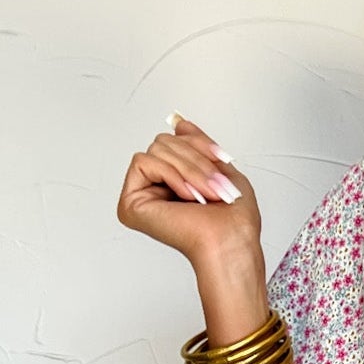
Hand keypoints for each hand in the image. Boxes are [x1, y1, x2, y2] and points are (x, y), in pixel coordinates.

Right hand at [115, 112, 260, 269]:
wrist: (231, 241)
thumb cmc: (233, 218)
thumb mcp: (219, 167)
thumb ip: (196, 143)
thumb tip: (178, 122)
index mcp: (175, 180)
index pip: (175, 139)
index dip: (199, 144)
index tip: (222, 159)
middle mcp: (156, 188)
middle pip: (163, 141)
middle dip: (195, 159)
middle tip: (213, 185)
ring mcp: (141, 195)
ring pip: (156, 149)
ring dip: (188, 169)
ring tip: (204, 193)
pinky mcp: (130, 203)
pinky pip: (143, 162)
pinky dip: (171, 175)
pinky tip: (186, 196)